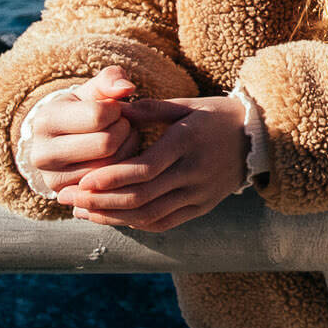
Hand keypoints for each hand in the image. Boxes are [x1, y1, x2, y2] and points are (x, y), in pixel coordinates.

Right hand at [25, 66, 140, 196]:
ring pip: (110, 167)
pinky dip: (120, 171)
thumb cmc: (86, 109)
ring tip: (119, 139)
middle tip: (122, 125)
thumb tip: (127, 88)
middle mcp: (41, 154)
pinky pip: (108, 186)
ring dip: (126, 150)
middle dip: (124, 131)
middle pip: (106, 143)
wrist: (65, 140)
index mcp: (46, 120)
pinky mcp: (68, 196)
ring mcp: (52, 179)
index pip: (99, 115)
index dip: (117, 110)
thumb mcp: (94, 89)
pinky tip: (116, 157)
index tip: (115, 109)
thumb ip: (111, 79)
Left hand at [56, 94, 245, 232]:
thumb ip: (150, 109)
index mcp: (189, 142)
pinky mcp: (202, 207)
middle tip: (67, 197)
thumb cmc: (216, 116)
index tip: (81, 181)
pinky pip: (163, 222)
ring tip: (80, 210)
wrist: (260, 138)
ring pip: (148, 215)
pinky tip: (109, 216)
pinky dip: (133, 223)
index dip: (111, 178)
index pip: (145, 168)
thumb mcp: (187, 105)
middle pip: (141, 196)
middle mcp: (195, 171)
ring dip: (110, 215)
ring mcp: (200, 193)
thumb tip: (114, 110)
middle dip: (100, 200)